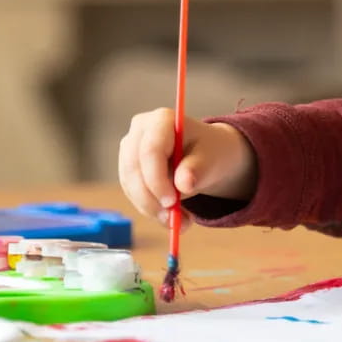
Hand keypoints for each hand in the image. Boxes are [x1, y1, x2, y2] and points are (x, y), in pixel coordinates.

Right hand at [118, 109, 257, 228]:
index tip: (172, 202)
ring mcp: (130, 149)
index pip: (150, 150)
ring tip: (181, 222)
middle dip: (152, 199)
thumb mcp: (212, 159)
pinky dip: (152, 210)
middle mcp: (140, 131)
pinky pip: (134, 195)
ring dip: (153, 209)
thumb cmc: (212, 152)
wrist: (209, 156)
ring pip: (131, 185)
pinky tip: (173, 217)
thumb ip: (198, 169)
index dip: (157, 179)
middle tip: (174, 221)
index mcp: (161, 120)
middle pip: (134, 169)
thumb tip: (183, 184)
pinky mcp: (129, 170)